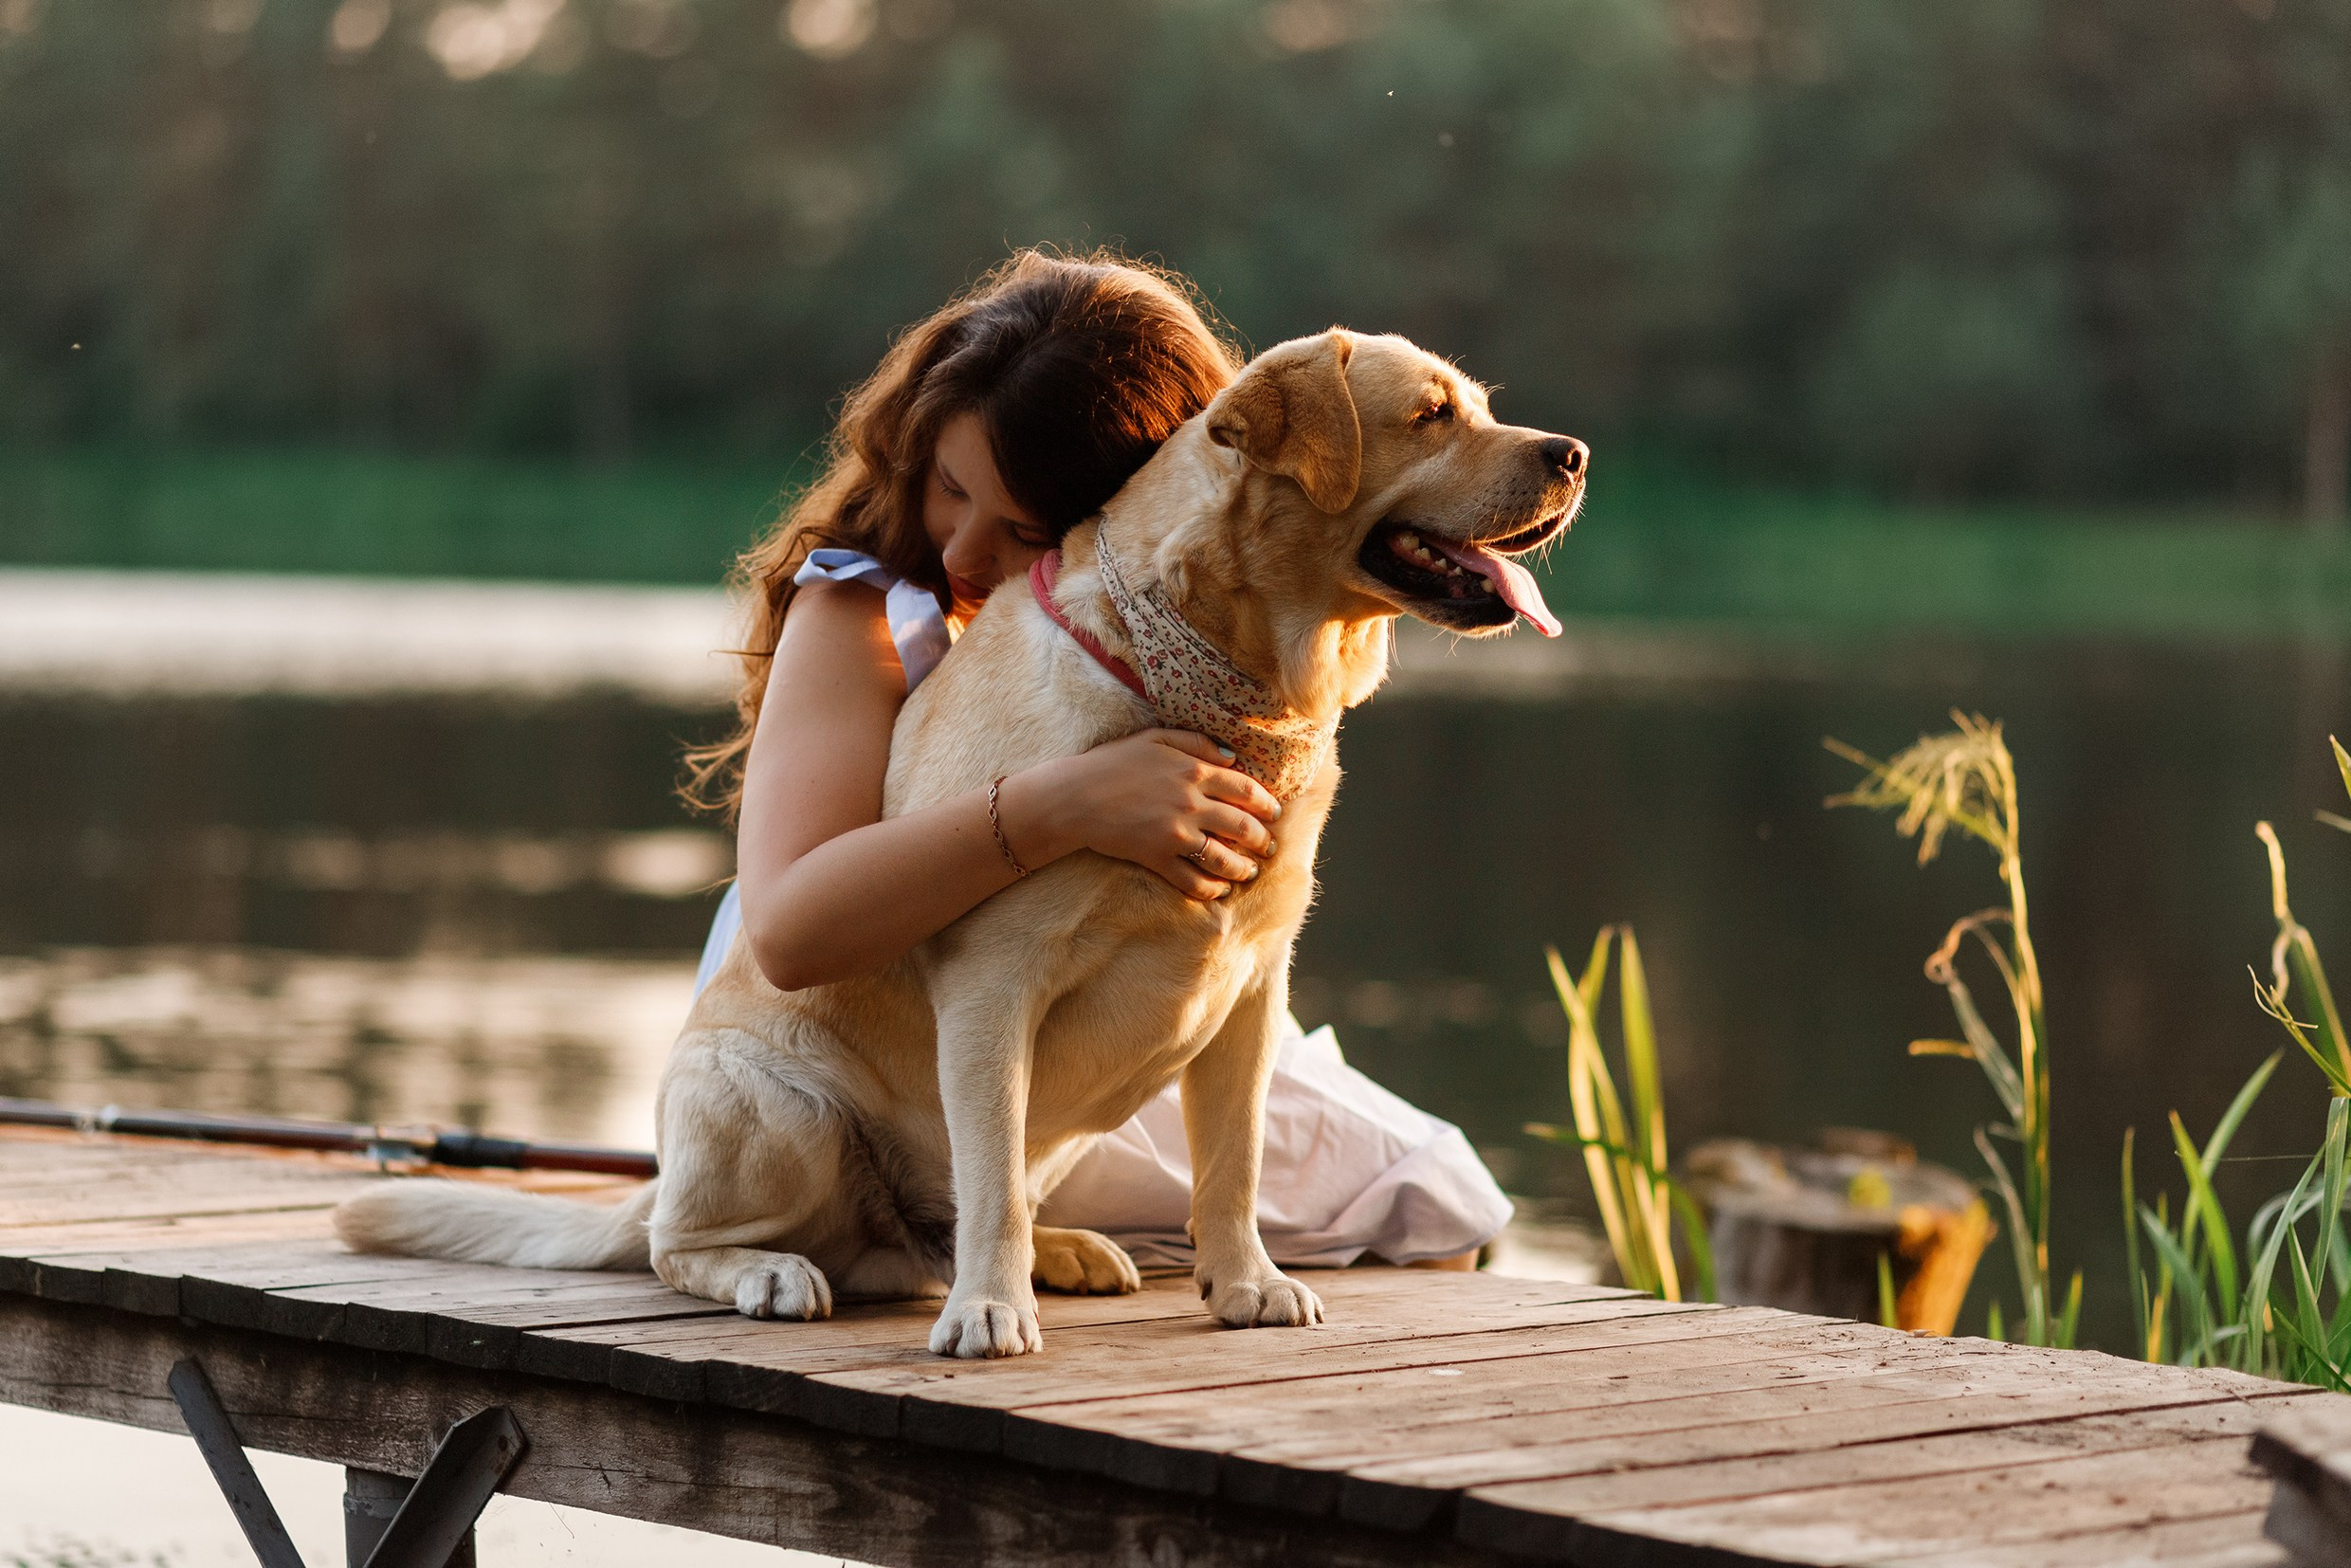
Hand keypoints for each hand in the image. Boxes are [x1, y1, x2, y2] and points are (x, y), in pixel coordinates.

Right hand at [1007, 729, 1281, 900]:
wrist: (1074, 797)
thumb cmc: (1112, 763)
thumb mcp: (1155, 738)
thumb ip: (1197, 743)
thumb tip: (1233, 757)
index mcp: (1193, 771)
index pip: (1246, 790)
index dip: (1266, 804)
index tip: (1274, 813)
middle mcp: (1190, 803)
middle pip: (1242, 827)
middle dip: (1262, 840)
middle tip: (1269, 847)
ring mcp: (1175, 834)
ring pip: (1224, 858)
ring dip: (1243, 869)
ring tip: (1249, 872)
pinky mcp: (1158, 858)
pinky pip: (1194, 880)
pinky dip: (1211, 889)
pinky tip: (1218, 890)